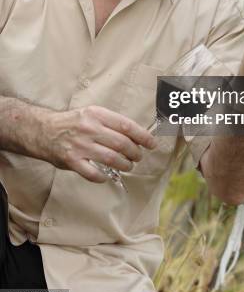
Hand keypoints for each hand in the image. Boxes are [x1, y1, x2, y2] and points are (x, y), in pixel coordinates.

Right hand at [38, 105, 155, 181]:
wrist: (43, 130)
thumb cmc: (73, 123)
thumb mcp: (92, 114)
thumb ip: (111, 123)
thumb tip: (136, 135)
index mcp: (97, 114)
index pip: (126, 126)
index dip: (142, 136)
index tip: (152, 144)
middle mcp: (90, 129)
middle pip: (122, 144)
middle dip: (135, 153)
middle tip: (138, 157)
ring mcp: (80, 146)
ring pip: (112, 159)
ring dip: (125, 165)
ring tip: (128, 166)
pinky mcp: (72, 161)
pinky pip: (94, 174)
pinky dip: (104, 178)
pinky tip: (107, 176)